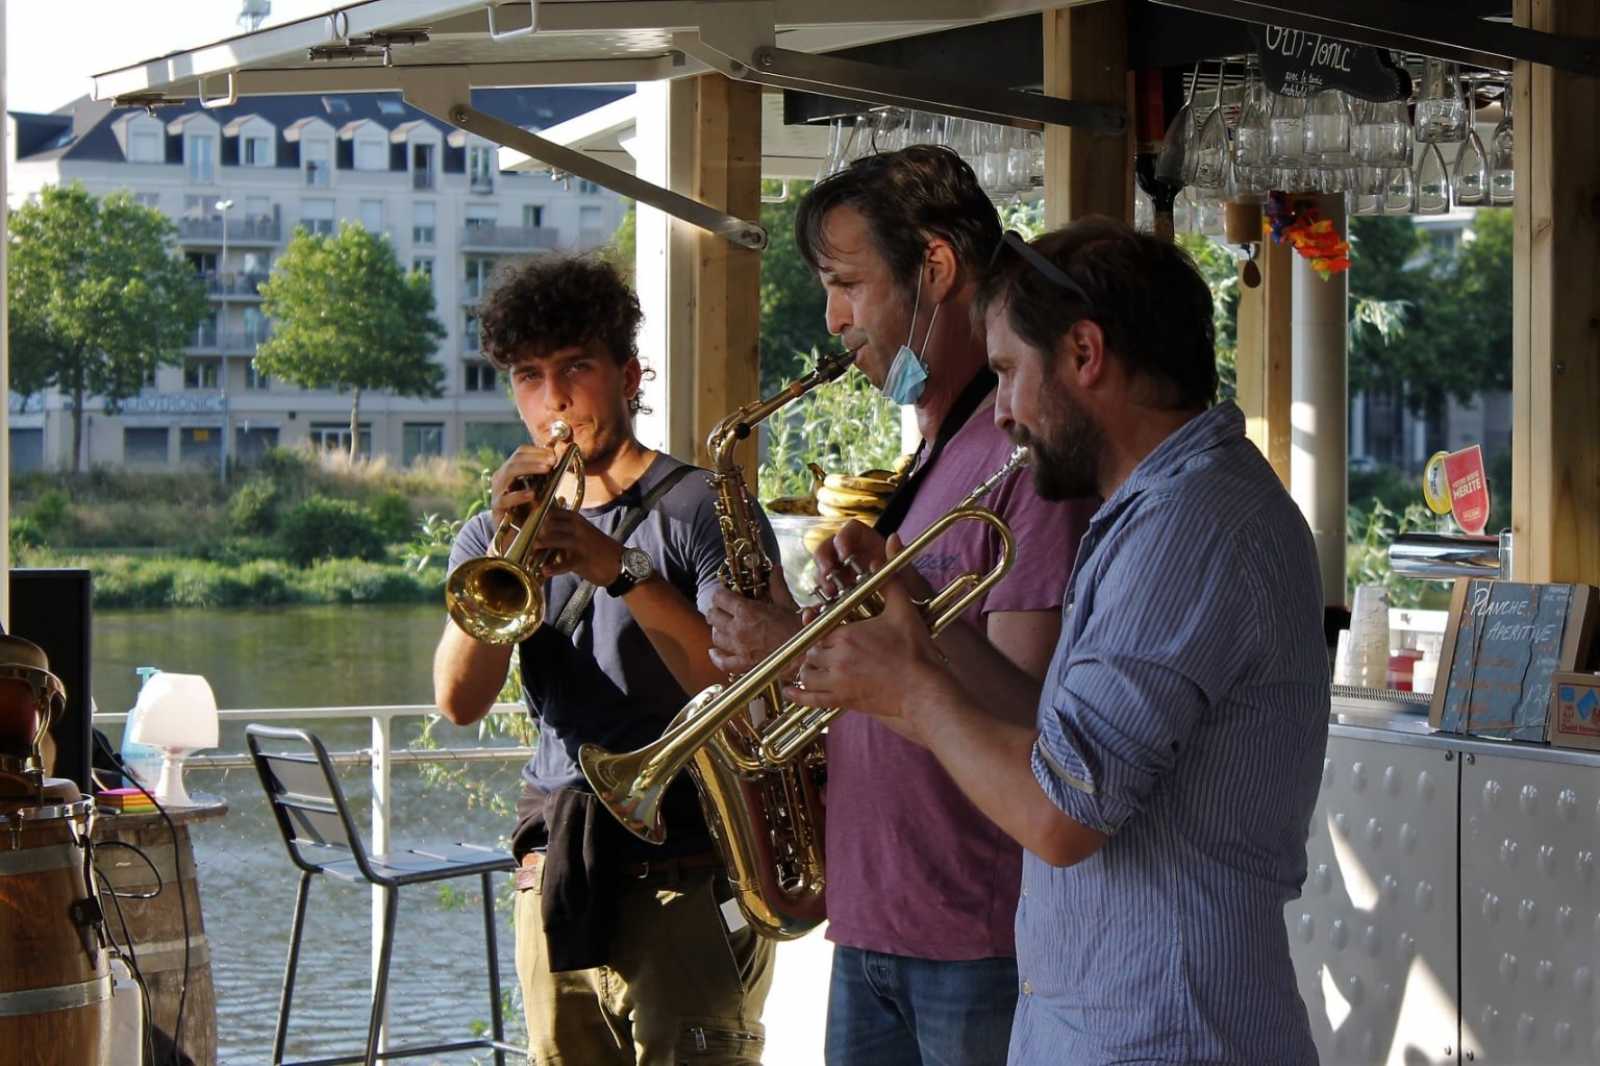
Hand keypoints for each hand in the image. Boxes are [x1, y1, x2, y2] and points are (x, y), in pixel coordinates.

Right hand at [489, 443, 561, 533]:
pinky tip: (532, 494)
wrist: (516, 537)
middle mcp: (501, 477)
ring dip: (529, 468)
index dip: (537, 451)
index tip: (554, 455)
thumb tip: (557, 458)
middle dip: (536, 458)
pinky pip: (505, 499)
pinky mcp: (497, 508)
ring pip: (509, 472)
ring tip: (547, 470)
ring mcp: (497, 491)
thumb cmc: (529, 511)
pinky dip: (519, 495)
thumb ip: (544, 476)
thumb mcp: (539, 490)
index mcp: (510, 470)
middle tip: (552, 461)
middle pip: (515, 459)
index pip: (520, 452)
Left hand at [524, 507, 623, 587]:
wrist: (620, 564)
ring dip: (541, 545)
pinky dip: (554, 568)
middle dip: (535, 531)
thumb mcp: (581, 534)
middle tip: (521, 538)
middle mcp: (578, 528)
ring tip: (529, 551)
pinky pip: (566, 563)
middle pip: (550, 524)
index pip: (551, 512)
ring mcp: (581, 543)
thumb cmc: (596, 549)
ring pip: (556, 540)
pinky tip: (544, 571)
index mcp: (576, 519)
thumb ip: (562, 532)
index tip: (521, 521)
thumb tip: (538, 533)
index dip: (535, 516)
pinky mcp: (583, 560)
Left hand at [706, 572, 802, 675]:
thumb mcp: (786, 603)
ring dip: (718, 630)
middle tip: (723, 608)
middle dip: (716, 610)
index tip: (725, 593)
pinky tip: (714, 652)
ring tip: (724, 626)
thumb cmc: (798, 628)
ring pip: (716, 637)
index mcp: (747, 611)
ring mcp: (739, 648)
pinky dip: (717, 656)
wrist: (806, 653)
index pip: (719, 598)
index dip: (720, 593)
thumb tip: (775, 569)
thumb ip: (777, 585)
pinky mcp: (744, 663)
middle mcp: (738, 629)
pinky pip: (722, 661)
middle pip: (713, 616)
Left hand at [783, 576, 946, 721]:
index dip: (815, 625)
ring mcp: (838, 682)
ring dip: (808, 668)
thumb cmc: (915, 650)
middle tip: (823, 645)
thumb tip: (891, 540)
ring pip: (807, 673)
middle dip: (814, 647)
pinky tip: (790, 690)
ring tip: (815, 664)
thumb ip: (891, 576)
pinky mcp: (843, 701)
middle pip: (810, 650)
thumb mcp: (902, 609)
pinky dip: (798, 695)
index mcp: (847, 634)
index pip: (817, 627)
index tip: (817, 622)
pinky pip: (811, 699)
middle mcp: (837, 658)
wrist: (923, 689)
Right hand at [811, 523, 930, 603]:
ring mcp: (842, 577)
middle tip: (829, 576)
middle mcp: (852, 558)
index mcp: (869, 545)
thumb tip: (893, 537)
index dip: (843, 537)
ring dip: (821, 581)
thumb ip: (899, 558)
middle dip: (824, 560)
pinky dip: (817, 602)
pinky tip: (817, 610)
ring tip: (829, 594)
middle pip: (828, 548)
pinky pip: (820, 595)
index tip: (844, 554)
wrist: (913, 621)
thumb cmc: (912, 595)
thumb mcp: (909, 577)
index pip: (850, 531)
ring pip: (822, 571)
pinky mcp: (835, 597)